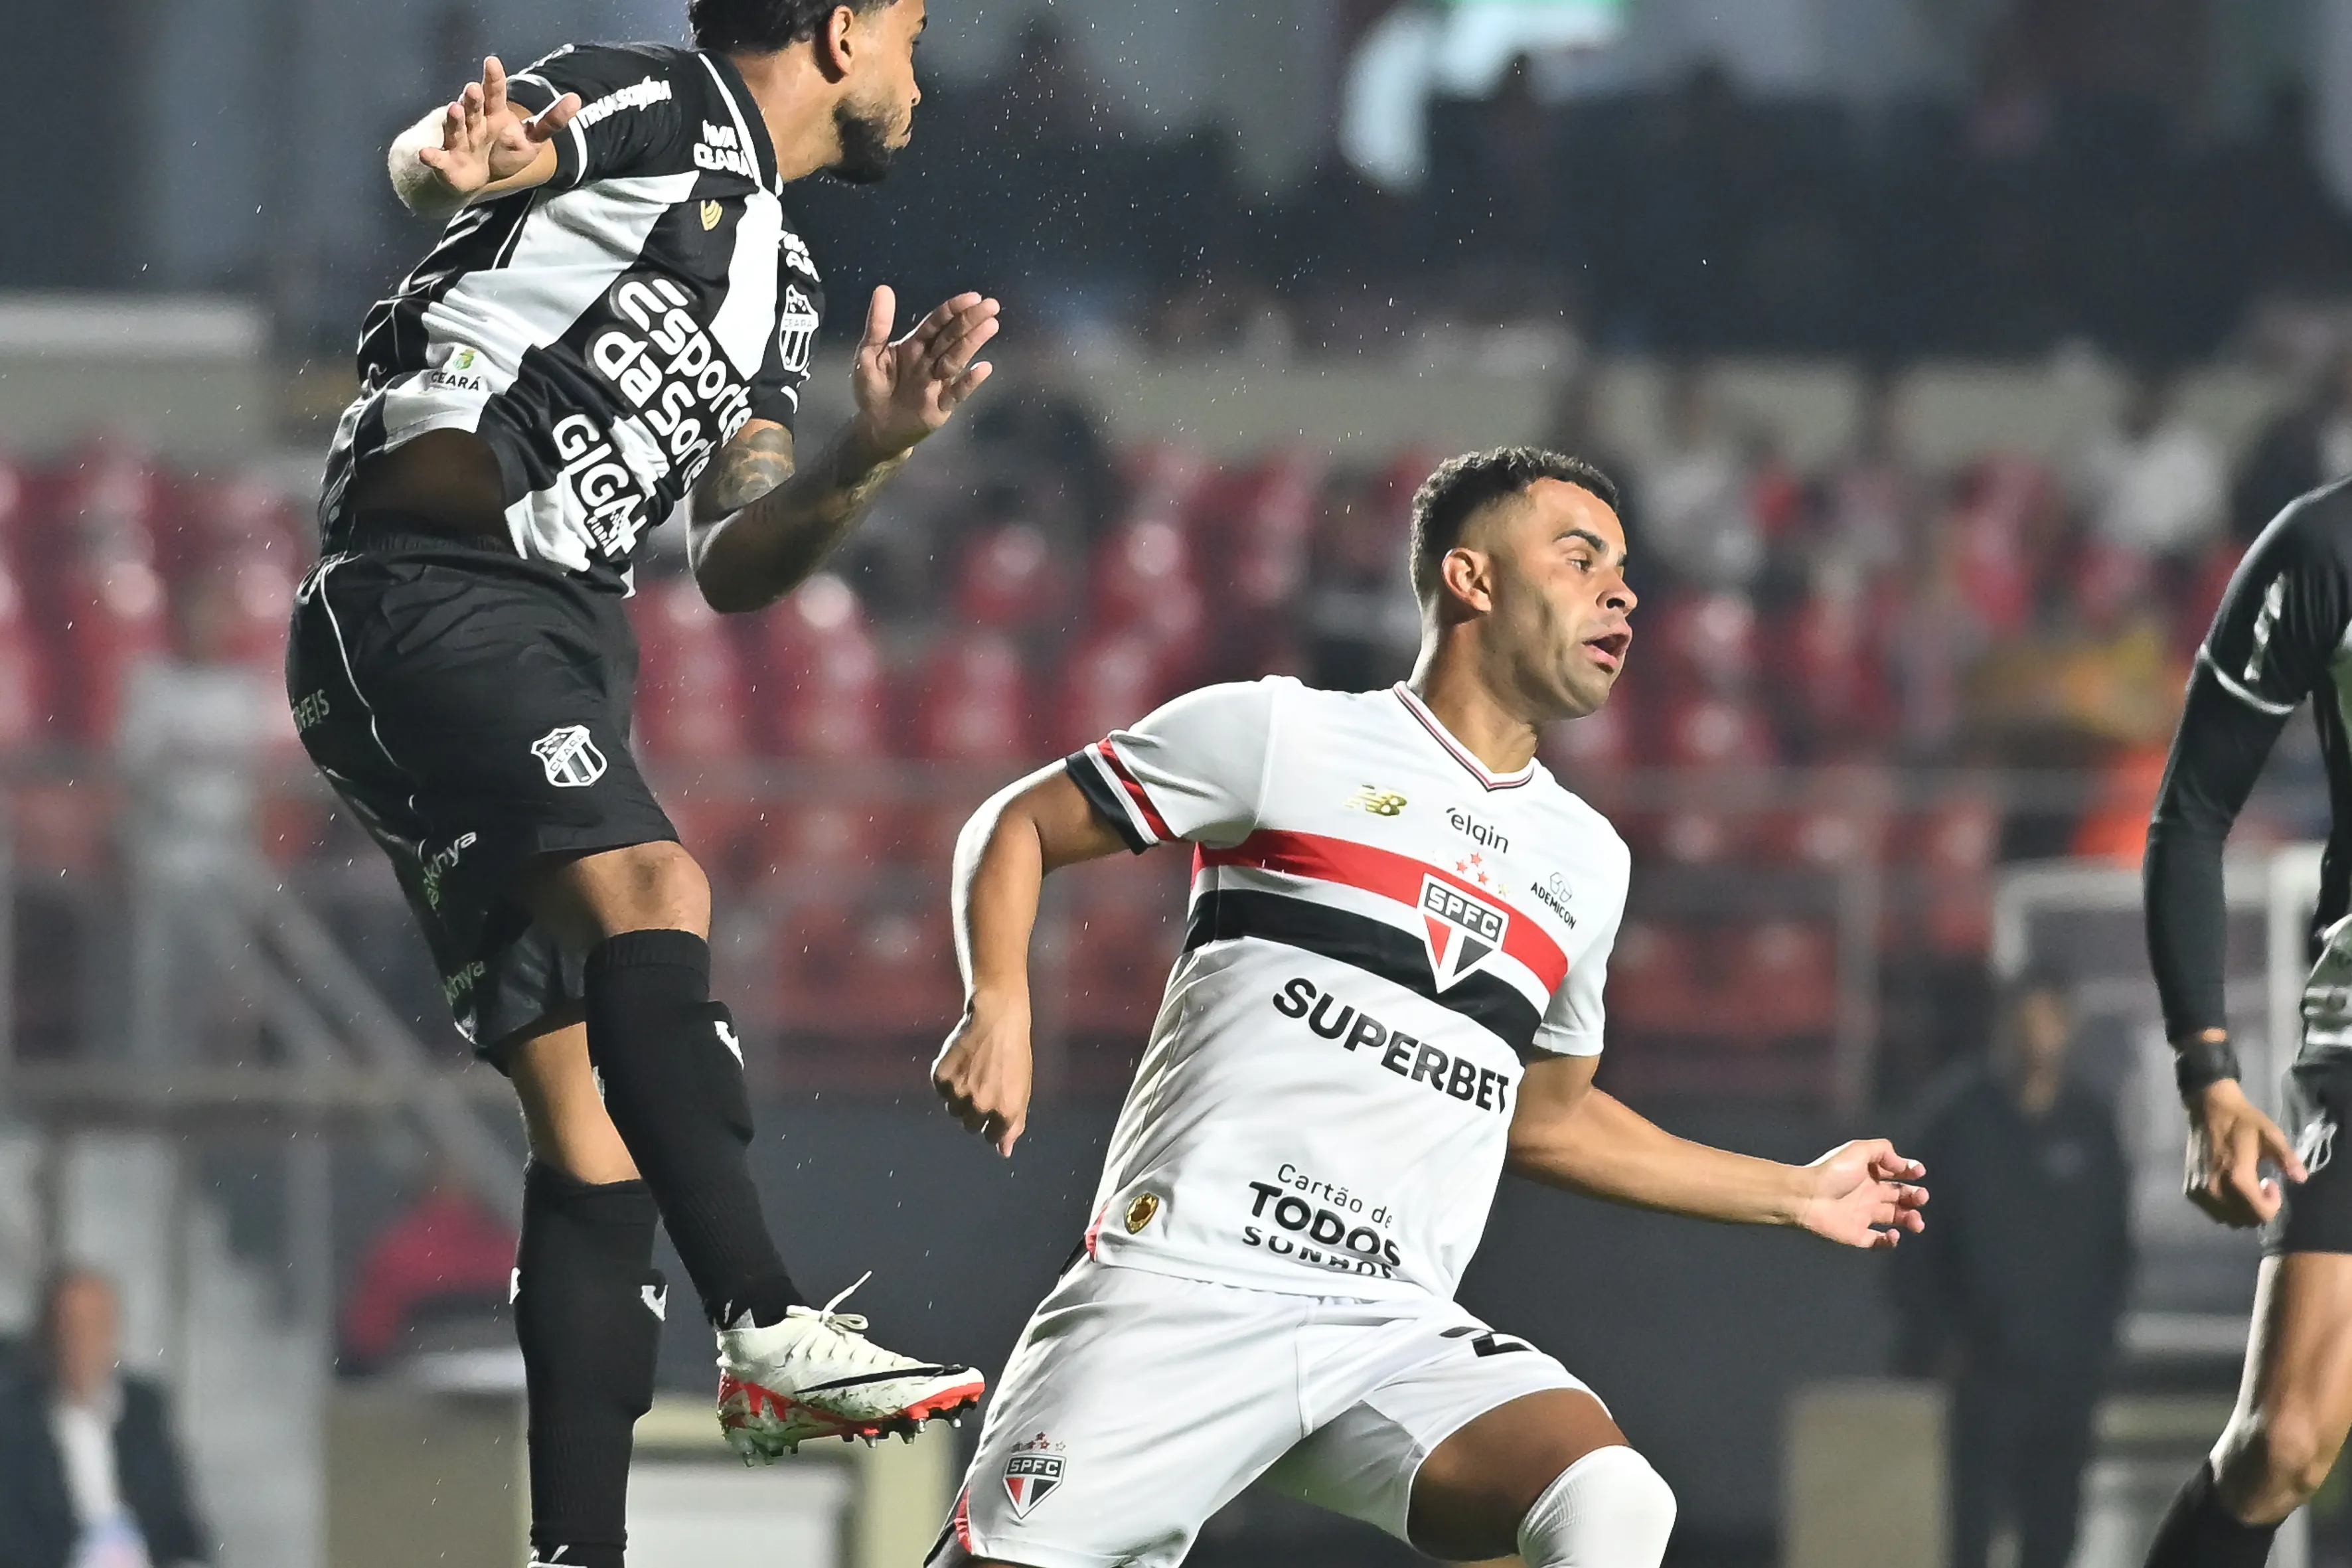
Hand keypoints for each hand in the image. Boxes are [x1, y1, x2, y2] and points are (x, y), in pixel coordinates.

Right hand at [415, 56, 579, 199]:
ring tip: (454, 108)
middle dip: (473, 99)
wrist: (472, 177)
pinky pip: (438, 159)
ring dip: (454, 120)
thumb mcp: (530, 138)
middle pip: (474, 109)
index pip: (494, 94)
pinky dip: (432, 156)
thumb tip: (576, 99)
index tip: (492, 62)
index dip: (493, 79)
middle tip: (474, 87)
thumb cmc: (502, 151)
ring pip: (456, 129)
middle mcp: (474, 124)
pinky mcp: (447, 163)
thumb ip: (550, 121)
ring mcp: (458, 142)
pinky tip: (426, 154)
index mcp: (493, 115)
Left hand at [849, 288, 999, 459]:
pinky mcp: (942, 406)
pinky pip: (957, 392)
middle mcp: (931, 360)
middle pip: (953, 337)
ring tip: (991, 325)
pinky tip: (984, 368)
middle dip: (971, 320)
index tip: (972, 297)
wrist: (875, 426)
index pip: (937, 323)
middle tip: (991, 305)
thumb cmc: (872, 388)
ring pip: (958, 358)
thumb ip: (877, 325)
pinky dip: (970, 381)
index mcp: (915, 345)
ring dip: (974, 342)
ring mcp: (939, 382)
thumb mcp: (868, 354)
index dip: (953, 310)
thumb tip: (883, 288)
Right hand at [932, 997, 1032, 1156]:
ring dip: (961, 1096)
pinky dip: (949, 1080)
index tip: (996, 1103)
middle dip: (977, 1110)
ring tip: (975, 1070)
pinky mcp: (941, 1078)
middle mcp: (981, 1105)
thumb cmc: (1014, 1055)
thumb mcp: (1022, 1089)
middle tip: (985, 1083)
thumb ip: (1014, 1123)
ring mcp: (959, 1092)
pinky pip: (941, 1091)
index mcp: (1005, 1111)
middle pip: (970, 1126)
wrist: (996, 1019)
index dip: (994, 1122)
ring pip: (953, 1110)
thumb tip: (1004, 1152)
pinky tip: (962, 1062)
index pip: (991, 1137)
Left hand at [1794, 1139, 1927, 1249]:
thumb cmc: (1831, 1172)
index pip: (1897, 1173)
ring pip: (1896, 1219)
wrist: (1805, 1197)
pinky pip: (1879, 1242)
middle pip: (1901, 1197)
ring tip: (1915, 1221)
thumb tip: (1902, 1163)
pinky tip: (1892, 1233)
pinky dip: (1891, 1241)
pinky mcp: (1857, 1235)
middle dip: (1916, 1196)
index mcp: (1869, 1174)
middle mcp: (1869, 1194)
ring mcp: (1863, 1215)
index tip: (1918, 1171)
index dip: (1911, 1171)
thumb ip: (1883, 1151)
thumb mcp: (1858, 1150)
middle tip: (1920, 1197)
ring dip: (1911, 1219)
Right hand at [2185, 1079, 2305, 1226]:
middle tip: (2265, 1185)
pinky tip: (2237, 1189)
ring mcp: (2209, 1184)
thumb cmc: (2246, 1121)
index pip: (2258, 1209)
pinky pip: (2218, 1206)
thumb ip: (2286, 1157)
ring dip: (2246, 1208)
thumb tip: (2301, 1179)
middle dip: (2260, 1207)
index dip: (2272, 1204)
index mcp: (2239, 1174)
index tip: (2274, 1183)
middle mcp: (2221, 1184)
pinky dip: (2232, 1206)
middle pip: (2244, 1216)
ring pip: (2230, 1214)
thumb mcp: (2272, 1135)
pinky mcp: (2203, 1181)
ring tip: (2252, 1188)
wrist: (2217, 1109)